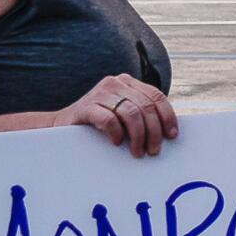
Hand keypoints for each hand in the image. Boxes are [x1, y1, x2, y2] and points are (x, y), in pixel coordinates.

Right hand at [55, 75, 178, 157]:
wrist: (63, 127)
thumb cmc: (100, 126)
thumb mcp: (125, 116)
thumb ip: (142, 116)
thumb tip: (169, 133)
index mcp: (128, 83)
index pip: (156, 96)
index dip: (168, 117)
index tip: (172, 136)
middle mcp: (116, 83)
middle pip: (146, 107)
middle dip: (154, 132)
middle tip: (152, 151)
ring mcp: (101, 92)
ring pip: (132, 113)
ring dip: (139, 137)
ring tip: (137, 152)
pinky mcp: (87, 106)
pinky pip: (110, 120)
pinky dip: (117, 134)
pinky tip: (116, 143)